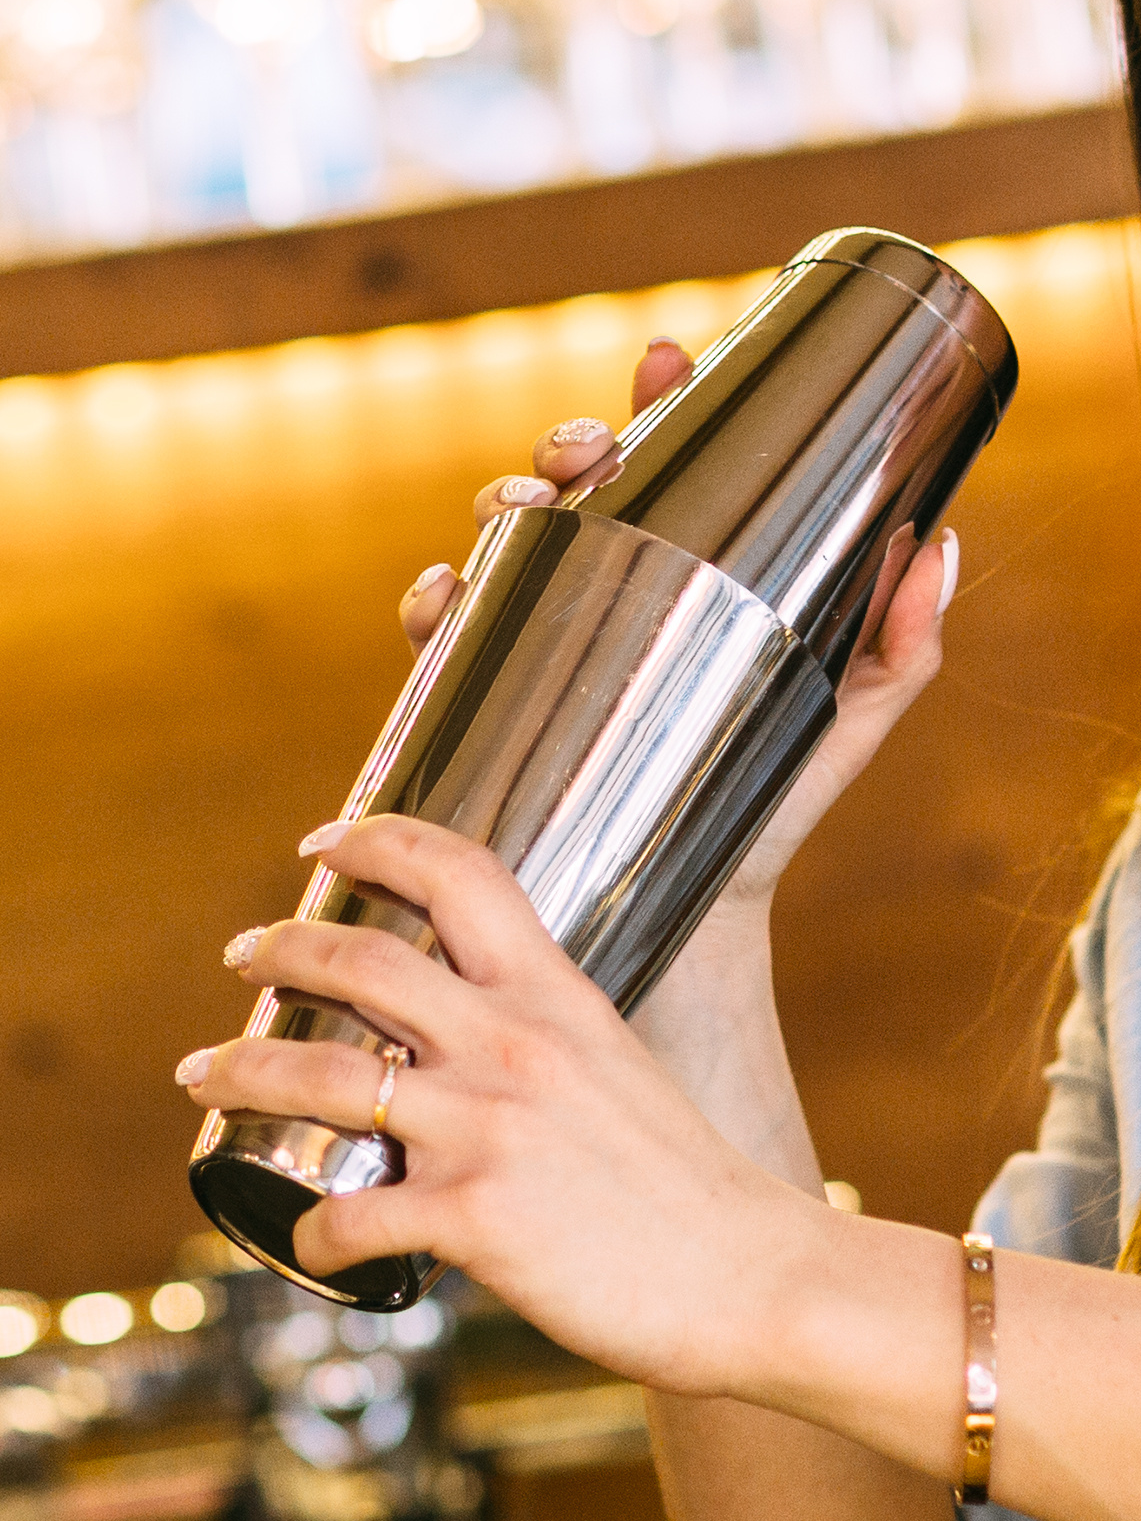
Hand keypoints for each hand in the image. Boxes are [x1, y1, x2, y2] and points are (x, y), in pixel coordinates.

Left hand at [183, 814, 818, 1394]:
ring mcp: (489, 1128)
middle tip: (243, 954)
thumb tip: (469, 1044)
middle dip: (279, 946)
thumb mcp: (615, 1062)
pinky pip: (354, 1216)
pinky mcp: (477, 1217)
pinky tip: (306, 1239)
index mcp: (554, 993)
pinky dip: (313, 1231)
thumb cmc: (683, 1176)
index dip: (378, 839)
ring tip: (205, 1072)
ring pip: (323, 1076)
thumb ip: (543, 1037)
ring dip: (243, 1070)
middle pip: (360, 959)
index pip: (458, 870)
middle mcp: (513, 1043)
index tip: (327, 840)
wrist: (748, 1274)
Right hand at [397, 337, 957, 913]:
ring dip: (498, 500)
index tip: (667, 353)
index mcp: (684, 586)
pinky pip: (445, 637)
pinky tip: (449, 594)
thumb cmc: (770, 810)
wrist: (697, 917)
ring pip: (500, 543)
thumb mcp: (844, 721)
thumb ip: (898, 648)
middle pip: (571, 489)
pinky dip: (434, 600)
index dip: (658, 400)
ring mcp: (543, 649)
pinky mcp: (490, 707)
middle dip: (567, 441)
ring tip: (525, 507)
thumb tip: (940, 546)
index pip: (665, 473)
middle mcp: (605, 602)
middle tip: (588, 449)